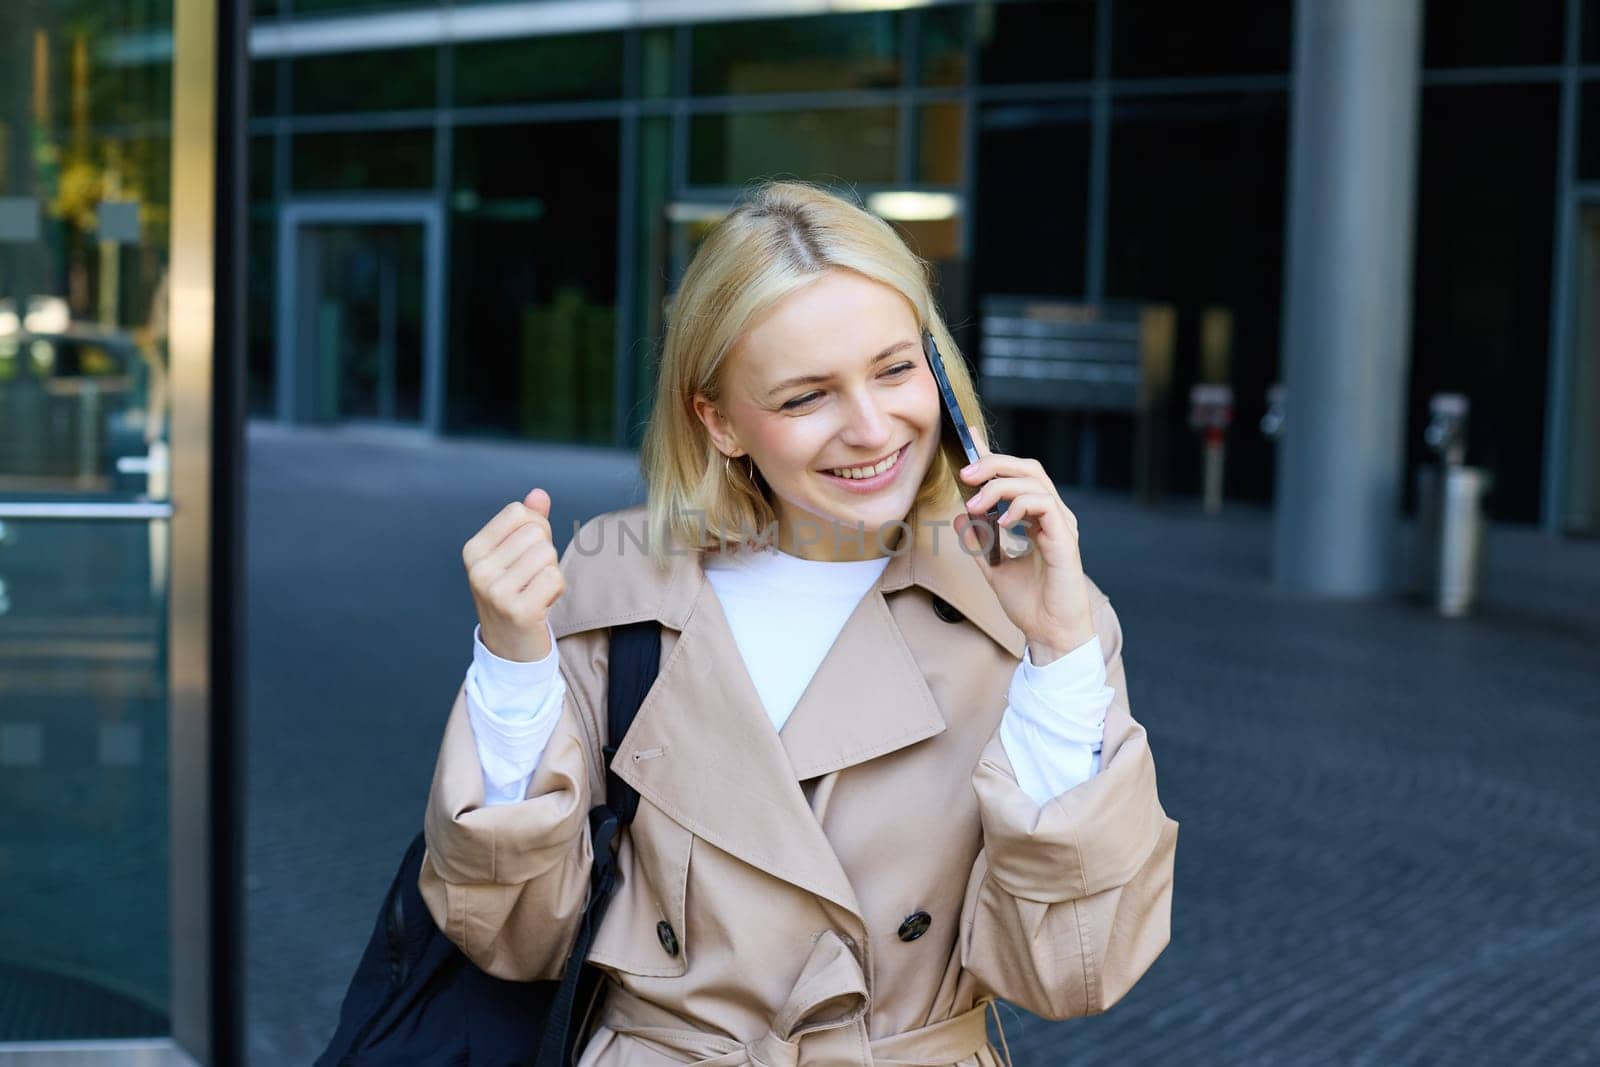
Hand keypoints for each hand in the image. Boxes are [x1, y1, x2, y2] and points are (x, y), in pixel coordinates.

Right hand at [462, 488, 564, 661]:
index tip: (527, 554)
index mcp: (473, 550)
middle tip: (531, 579)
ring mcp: (496, 592)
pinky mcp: (518, 611)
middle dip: (545, 553)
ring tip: (535, 591)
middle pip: (536, 532)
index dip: (535, 527)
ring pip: (548, 554)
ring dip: (551, 572)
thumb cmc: (516, 594)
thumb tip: (539, 493)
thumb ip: (527, 523)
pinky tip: (542, 604)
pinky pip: (555, 577)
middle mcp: (478, 570)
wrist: (510, 648)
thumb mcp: (514, 556)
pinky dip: (557, 590)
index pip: (519, 512)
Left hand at [952, 452, 1094, 664]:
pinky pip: (1044, 506)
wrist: (1050, 633)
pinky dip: (1019, 506)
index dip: (994, 455)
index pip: (1017, 475)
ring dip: (999, 486)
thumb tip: (959, 516)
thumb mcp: (993, 567)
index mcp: (1039, 518)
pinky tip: (1002, 523)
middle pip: (1028, 469)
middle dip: (993, 463)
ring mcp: (1061, 525)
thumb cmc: (1031, 603)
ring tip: (976, 505)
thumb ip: (978, 541)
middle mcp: (1053, 516)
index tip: (968, 439)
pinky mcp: (1065, 539)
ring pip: (1034, 481)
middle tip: (964, 473)